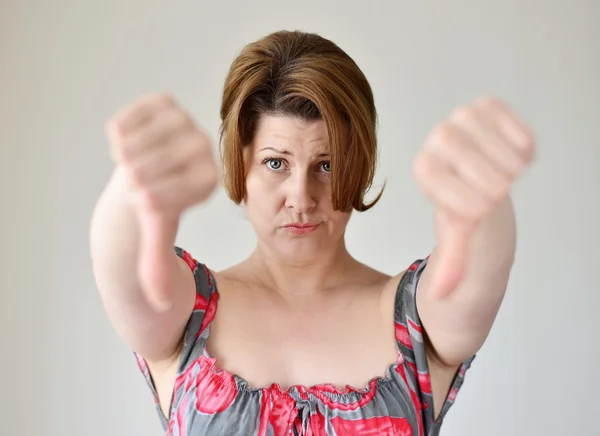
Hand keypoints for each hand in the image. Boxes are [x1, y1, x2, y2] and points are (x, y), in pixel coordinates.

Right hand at [106, 94, 218, 308]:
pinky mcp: (165, 103)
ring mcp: (186, 122)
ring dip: (125, 158)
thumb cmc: (155, 205)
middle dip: (130, 182)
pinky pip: (127, 119)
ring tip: (134, 163)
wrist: (149, 170)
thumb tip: (160, 305)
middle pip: (144, 169)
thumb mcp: (156, 237)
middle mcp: (204, 148)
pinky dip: (119, 131)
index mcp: (209, 181)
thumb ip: (158, 269)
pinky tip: (130, 141)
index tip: (142, 199)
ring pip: (134, 143)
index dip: (141, 201)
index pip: (158, 194)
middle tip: (135, 181)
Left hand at [413, 96, 534, 296]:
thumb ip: (451, 263)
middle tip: (491, 190)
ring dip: (510, 168)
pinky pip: (517, 130)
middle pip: (484, 174)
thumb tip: (442, 295)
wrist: (479, 177)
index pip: (458, 196)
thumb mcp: (457, 234)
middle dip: (494, 189)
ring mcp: (460, 118)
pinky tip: (512, 154)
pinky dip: (523, 147)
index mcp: (423, 170)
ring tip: (500, 172)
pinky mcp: (486, 105)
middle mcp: (436, 139)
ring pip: (503, 153)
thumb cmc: (466, 205)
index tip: (475, 207)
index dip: (475, 208)